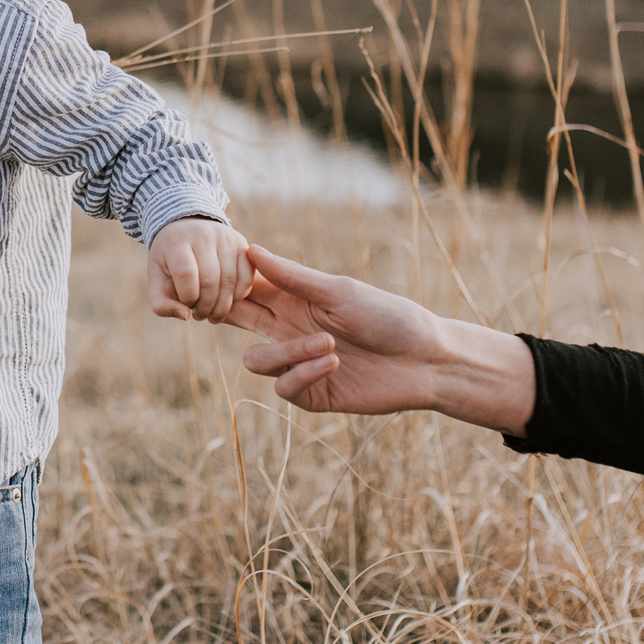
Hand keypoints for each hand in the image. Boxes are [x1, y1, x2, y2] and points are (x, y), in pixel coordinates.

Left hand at [147, 218, 251, 322]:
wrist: (186, 228)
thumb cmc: (170, 262)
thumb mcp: (156, 280)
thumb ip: (161, 303)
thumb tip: (184, 316)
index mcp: (176, 241)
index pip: (185, 272)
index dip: (187, 296)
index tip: (186, 303)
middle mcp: (202, 235)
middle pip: (210, 279)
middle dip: (206, 306)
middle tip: (200, 316)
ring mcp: (224, 237)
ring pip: (230, 279)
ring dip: (223, 305)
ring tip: (213, 314)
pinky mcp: (240, 242)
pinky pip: (247, 274)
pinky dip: (240, 293)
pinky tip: (230, 301)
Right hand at [225, 245, 533, 432]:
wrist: (427, 360)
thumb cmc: (389, 316)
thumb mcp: (339, 291)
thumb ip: (291, 277)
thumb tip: (249, 250)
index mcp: (293, 301)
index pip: (246, 291)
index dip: (226, 286)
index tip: (216, 278)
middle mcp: (289, 332)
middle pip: (239, 323)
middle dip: (230, 317)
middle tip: (229, 311)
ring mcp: (298, 364)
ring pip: (256, 361)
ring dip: (287, 353)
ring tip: (327, 346)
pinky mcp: (312, 393)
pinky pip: (284, 388)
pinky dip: (304, 374)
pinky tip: (333, 364)